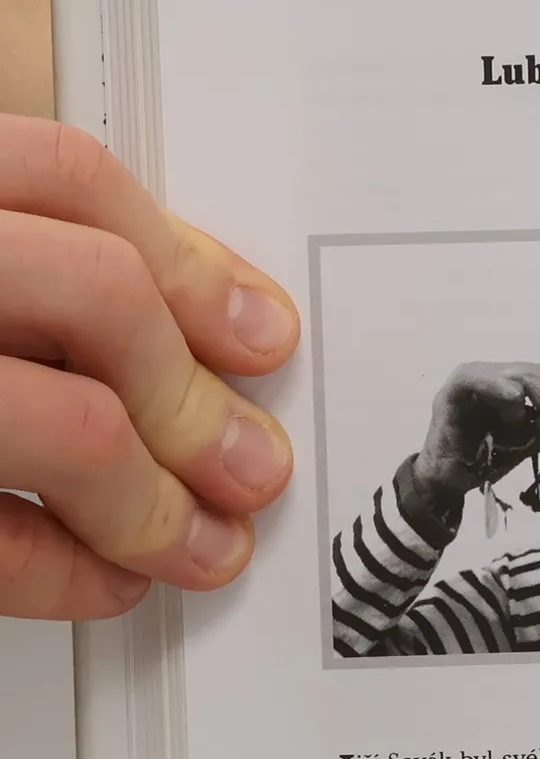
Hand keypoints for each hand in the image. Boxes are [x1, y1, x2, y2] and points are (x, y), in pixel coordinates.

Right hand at [0, 114, 299, 618]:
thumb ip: (53, 273)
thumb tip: (223, 339)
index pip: (68, 179)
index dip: (189, 262)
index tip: (269, 338)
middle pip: (94, 295)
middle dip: (196, 398)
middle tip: (258, 471)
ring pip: (64, 423)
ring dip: (156, 502)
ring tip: (207, 546)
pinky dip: (60, 570)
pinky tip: (110, 579)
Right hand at [413, 362, 539, 507]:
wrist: (448, 482)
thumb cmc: (484, 459)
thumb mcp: (528, 444)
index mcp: (514, 384)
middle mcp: (496, 376)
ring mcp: (474, 380)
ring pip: (518, 374)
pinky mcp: (452, 393)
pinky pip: (473, 378)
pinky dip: (496, 385)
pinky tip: (513, 398)